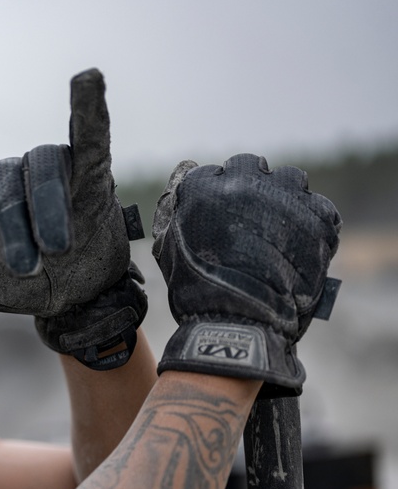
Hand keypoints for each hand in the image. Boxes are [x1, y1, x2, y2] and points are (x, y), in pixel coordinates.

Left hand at [0, 69, 146, 368]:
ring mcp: (54, 173)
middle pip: (5, 180)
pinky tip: (87, 79)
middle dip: (14, 225)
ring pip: (44, 166)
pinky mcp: (93, 176)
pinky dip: (90, 111)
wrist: (80, 298)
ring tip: (57, 250)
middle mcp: (14, 177)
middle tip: (25, 267)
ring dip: (50, 213)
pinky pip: (92, 140)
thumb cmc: (23, 286)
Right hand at [152, 153, 341, 392]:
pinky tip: (301, 244)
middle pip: (251, 166)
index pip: (213, 173)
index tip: (218, 216)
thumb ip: (173, 205)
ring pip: (290, 180)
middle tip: (249, 219)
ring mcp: (284, 199)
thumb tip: (187, 169)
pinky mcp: (317, 220)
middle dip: (250, 186)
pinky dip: (313, 222)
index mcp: (204, 186)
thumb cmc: (195, 288)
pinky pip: (321, 208)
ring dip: (284, 197)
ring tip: (279, 228)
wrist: (237, 322)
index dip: (215, 195)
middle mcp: (244, 182)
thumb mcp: (168, 247)